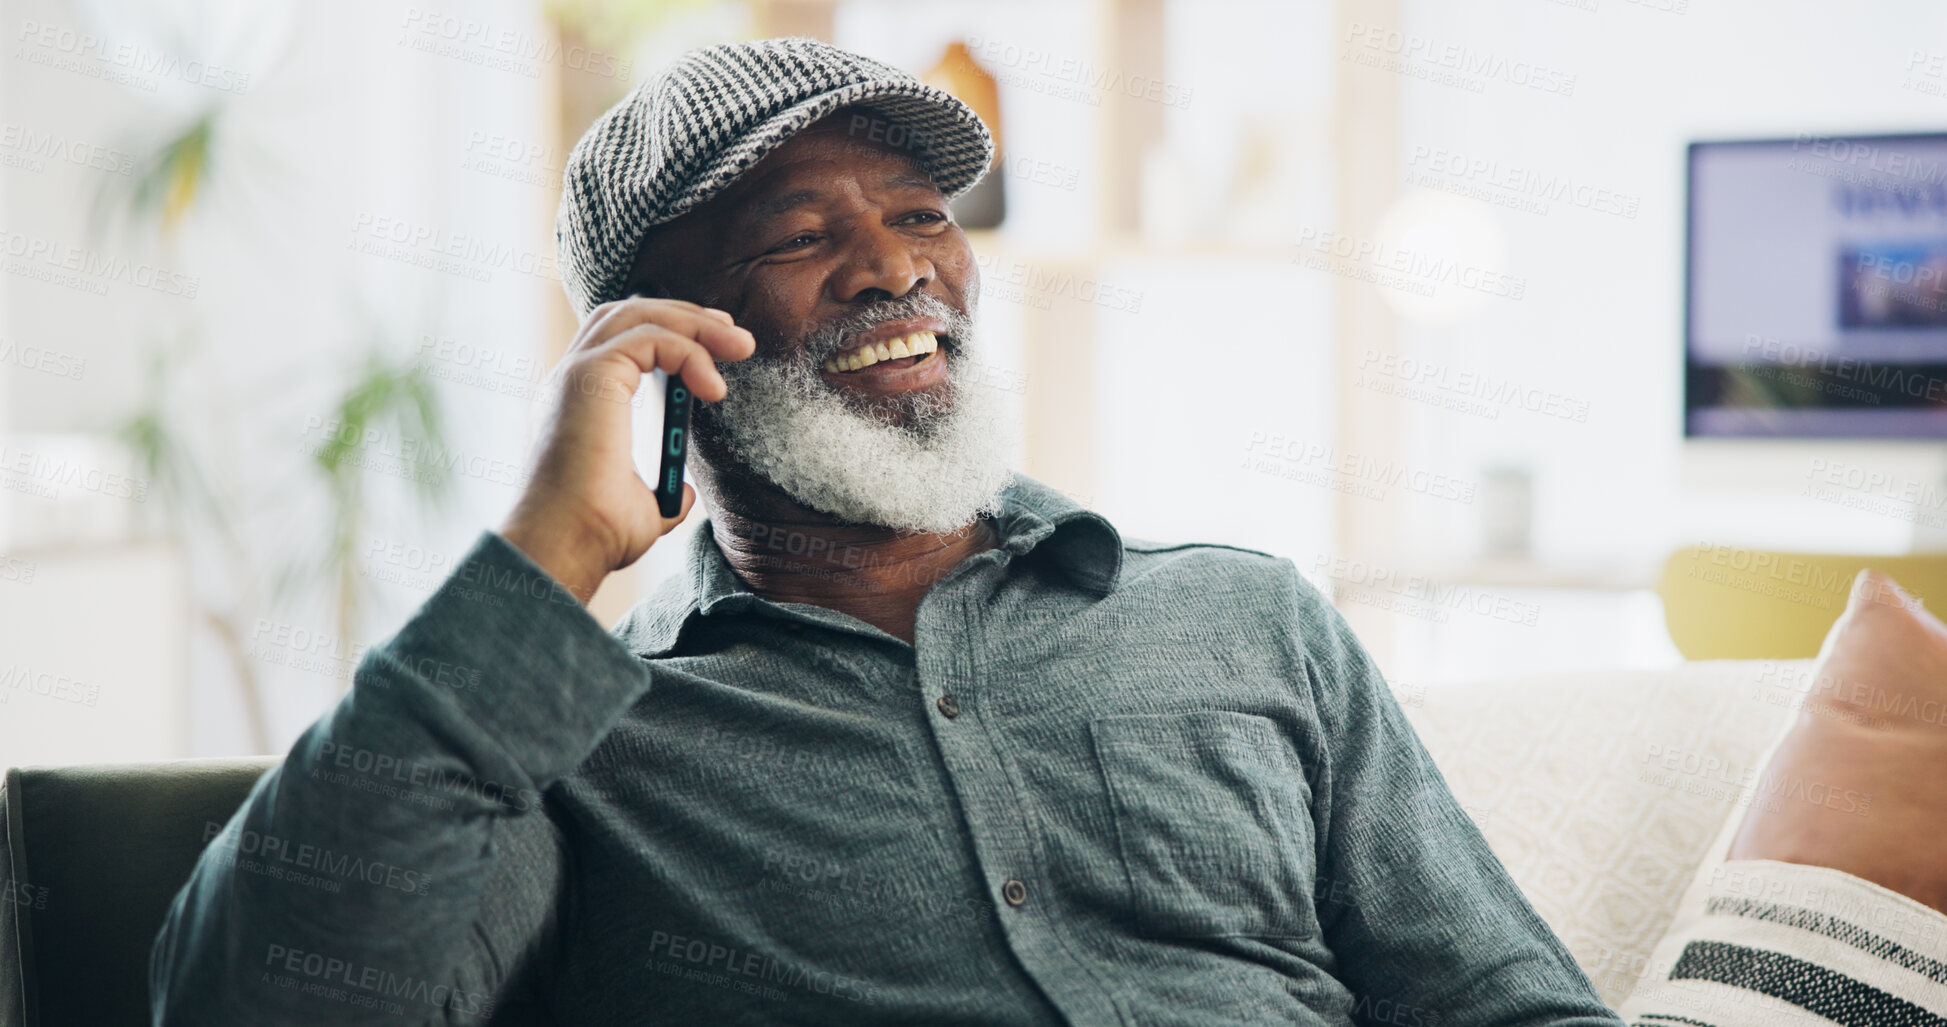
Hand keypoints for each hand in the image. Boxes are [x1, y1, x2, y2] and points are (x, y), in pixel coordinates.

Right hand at [499, 297, 754, 603]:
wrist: (565, 547)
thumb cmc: (593, 536)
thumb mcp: (643, 510)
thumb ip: (664, 492)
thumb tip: (686, 493)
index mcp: (578, 403)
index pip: (619, 340)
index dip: (670, 334)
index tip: (717, 352)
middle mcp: (572, 380)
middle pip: (628, 314)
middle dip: (686, 315)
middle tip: (735, 337)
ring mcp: (577, 374)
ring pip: (638, 313)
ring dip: (695, 323)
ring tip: (740, 346)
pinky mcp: (591, 376)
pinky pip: (650, 337)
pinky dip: (689, 350)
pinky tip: (713, 390)